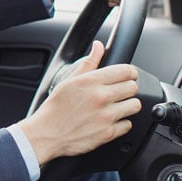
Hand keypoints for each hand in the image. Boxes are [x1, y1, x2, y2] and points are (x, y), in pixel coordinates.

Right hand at [17, 41, 141, 164]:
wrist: (47, 134)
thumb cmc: (55, 108)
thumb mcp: (69, 81)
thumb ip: (88, 63)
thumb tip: (98, 46)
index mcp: (92, 81)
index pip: (126, 70)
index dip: (130, 72)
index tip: (129, 75)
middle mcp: (101, 97)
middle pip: (133, 87)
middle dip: (128, 88)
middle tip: (120, 92)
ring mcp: (106, 116)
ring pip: (134, 105)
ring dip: (127, 105)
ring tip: (117, 106)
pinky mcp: (108, 133)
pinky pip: (128, 125)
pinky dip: (121, 123)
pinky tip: (110, 120)